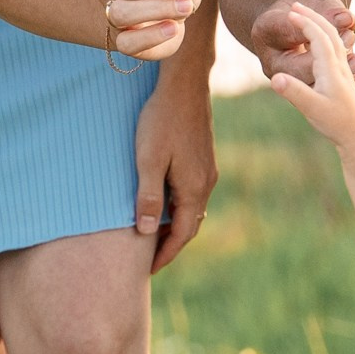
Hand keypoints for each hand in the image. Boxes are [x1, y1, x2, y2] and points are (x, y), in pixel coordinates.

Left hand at [134, 69, 216, 269]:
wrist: (184, 83)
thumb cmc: (161, 120)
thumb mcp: (148, 160)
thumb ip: (148, 196)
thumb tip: (148, 232)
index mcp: (195, 188)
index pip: (183, 234)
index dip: (165, 254)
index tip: (148, 270)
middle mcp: (206, 183)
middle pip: (190, 225)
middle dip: (170, 243)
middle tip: (148, 258)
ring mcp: (207, 169)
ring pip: (192, 208)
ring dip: (174, 224)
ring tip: (152, 234)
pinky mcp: (203, 157)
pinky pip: (192, 192)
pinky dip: (178, 206)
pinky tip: (162, 202)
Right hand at [269, 3, 354, 149]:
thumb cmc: (336, 123)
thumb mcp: (312, 108)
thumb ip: (294, 92)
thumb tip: (276, 78)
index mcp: (330, 68)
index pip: (318, 37)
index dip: (305, 23)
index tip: (290, 12)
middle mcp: (339, 65)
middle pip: (329, 33)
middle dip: (312, 16)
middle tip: (295, 6)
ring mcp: (343, 71)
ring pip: (335, 40)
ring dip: (320, 25)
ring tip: (306, 18)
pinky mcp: (344, 78)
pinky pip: (337, 50)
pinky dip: (327, 38)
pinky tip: (322, 42)